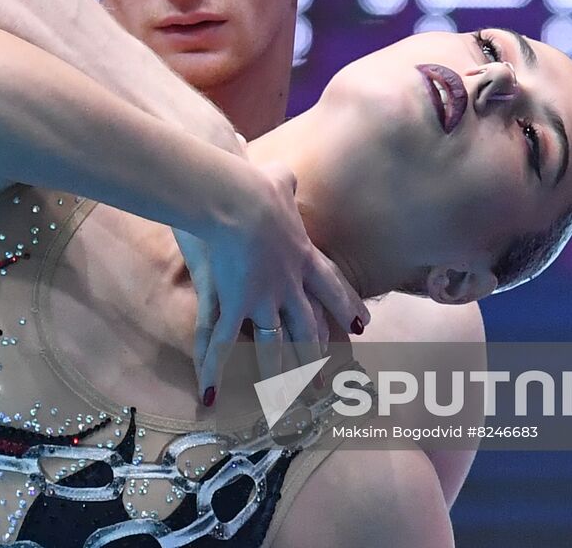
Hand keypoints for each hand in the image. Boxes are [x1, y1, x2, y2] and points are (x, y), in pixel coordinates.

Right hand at [193, 160, 368, 402]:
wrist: (238, 199)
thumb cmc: (253, 184)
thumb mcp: (275, 179)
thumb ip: (282, 182)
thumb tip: (282, 174)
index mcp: (302, 254)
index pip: (331, 286)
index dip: (345, 306)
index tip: (360, 325)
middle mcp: (288, 284)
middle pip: (307, 324)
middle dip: (316, 352)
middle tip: (327, 379)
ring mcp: (262, 299)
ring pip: (274, 343)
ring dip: (277, 372)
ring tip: (284, 398)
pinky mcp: (234, 305)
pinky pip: (223, 344)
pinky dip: (214, 369)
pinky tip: (210, 395)